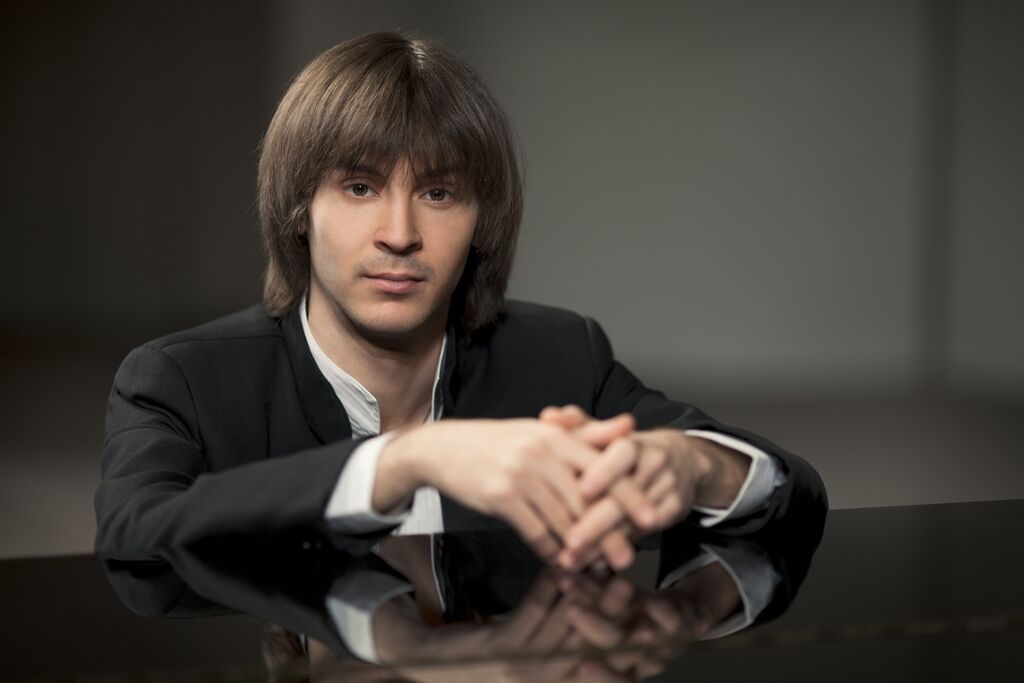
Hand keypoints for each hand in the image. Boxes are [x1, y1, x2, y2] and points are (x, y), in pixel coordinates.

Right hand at [376, 419, 618, 561]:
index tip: (652, 519)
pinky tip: (559, 562)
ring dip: (580, 549)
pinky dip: (549, 550)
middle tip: (627, 558)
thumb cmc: (499, 443)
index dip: (630, 495)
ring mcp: (520, 474)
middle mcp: (541, 452)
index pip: (604, 467)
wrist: (443, 449)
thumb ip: (587, 433)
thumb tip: (630, 424)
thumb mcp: (542, 431)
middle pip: (586, 500)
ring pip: (562, 520)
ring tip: (596, 567)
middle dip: (609, 533)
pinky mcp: (501, 496)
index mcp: (557, 436)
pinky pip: (534, 531)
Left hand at [543, 407, 750, 569]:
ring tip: (572, 559)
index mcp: (634, 442)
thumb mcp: (603, 434)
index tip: (582, 490)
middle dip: (598, 521)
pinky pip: (644, 534)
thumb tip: (549, 416)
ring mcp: (668, 487)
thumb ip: (575, 427)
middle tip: (570, 542)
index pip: (622, 454)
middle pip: (626, 495)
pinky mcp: (674, 511)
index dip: (604, 472)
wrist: (679, 459)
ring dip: (602, 543)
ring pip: (633, 520)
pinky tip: (593, 562)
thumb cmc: (626, 449)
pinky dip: (617, 548)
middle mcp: (655, 463)